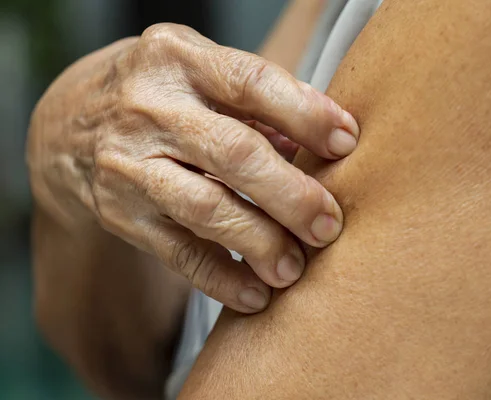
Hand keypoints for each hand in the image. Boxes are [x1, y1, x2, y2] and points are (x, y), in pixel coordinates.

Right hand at [29, 23, 358, 312]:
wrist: (69, 125)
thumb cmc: (160, 95)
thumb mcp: (199, 73)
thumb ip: (255, 104)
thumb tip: (318, 144)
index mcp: (178, 58)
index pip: (252, 82)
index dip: (306, 114)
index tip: (346, 143)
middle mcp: (148, 107)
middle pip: (234, 154)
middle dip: (291, 195)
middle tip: (329, 226)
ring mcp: (129, 162)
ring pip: (206, 209)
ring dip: (260, 243)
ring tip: (295, 268)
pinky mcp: (120, 212)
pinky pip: (178, 252)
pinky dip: (221, 278)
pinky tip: (255, 295)